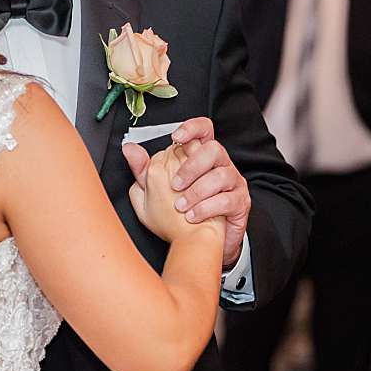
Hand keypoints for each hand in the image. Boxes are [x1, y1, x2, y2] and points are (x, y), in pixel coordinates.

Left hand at [130, 117, 250, 267]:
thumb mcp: (156, 191)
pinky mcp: (240, 202)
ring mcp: (233, 182)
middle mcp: (220, 165)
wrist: (201, 242)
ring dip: (197, 191)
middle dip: (191, 166)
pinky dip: (206, 208)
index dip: (192, 128)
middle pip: (214, 148)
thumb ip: (143, 170)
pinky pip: (227, 199)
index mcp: (200, 156)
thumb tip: (129, 149)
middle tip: (174, 185)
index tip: (176, 138)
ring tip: (180, 206)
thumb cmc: (179, 214)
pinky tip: (192, 216)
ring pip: (222, 174)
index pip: (203, 130)